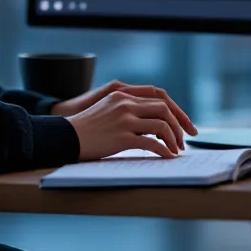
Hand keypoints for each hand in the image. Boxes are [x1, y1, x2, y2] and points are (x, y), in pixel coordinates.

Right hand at [63, 89, 197, 160]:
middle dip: (179, 124)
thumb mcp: (107, 109)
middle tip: (184, 139)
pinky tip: (167, 156)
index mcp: (122, 94)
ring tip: (176, 150)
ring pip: (162, 125)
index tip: (184, 124)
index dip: (176, 110)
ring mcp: (124, 119)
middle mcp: (125, 103)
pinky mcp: (122, 137)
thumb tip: (154, 123)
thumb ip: (127, 109)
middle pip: (165, 108)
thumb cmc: (86, 128)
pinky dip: (164, 150)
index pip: (159, 96)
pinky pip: (153, 143)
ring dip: (174, 139)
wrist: (65, 136)